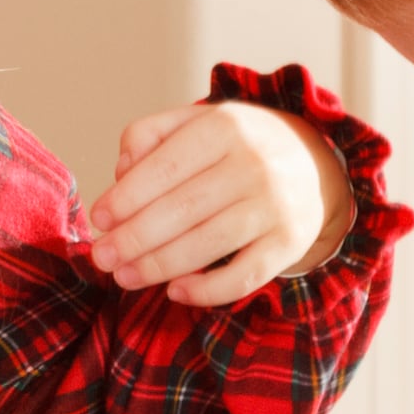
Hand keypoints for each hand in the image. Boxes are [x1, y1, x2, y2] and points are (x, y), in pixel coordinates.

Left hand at [90, 103, 345, 305]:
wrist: (315, 163)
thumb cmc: (237, 146)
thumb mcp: (196, 122)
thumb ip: (150, 135)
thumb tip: (121, 172)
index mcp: (224, 127)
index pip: (165, 167)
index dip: (126, 198)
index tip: (99, 220)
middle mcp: (254, 165)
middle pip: (181, 209)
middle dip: (133, 239)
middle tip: (102, 257)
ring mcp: (275, 206)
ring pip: (207, 245)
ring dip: (158, 267)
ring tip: (124, 277)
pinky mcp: (289, 243)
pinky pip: (243, 277)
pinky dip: (206, 291)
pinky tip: (175, 291)